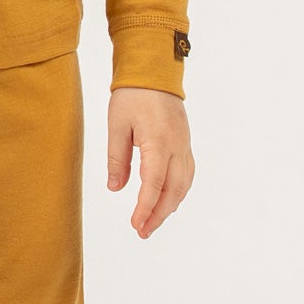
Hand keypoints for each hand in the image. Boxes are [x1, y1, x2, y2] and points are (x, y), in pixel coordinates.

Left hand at [105, 87, 193, 236]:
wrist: (154, 70)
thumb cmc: (132, 95)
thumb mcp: (117, 125)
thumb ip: (117, 158)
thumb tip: (116, 188)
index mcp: (158, 142)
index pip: (154, 184)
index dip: (145, 208)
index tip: (136, 225)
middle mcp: (176, 146)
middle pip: (173, 190)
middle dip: (158, 214)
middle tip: (143, 232)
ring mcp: (184, 144)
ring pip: (183, 184)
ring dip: (169, 206)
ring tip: (153, 222)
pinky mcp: (185, 142)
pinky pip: (187, 173)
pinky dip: (178, 191)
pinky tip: (167, 200)